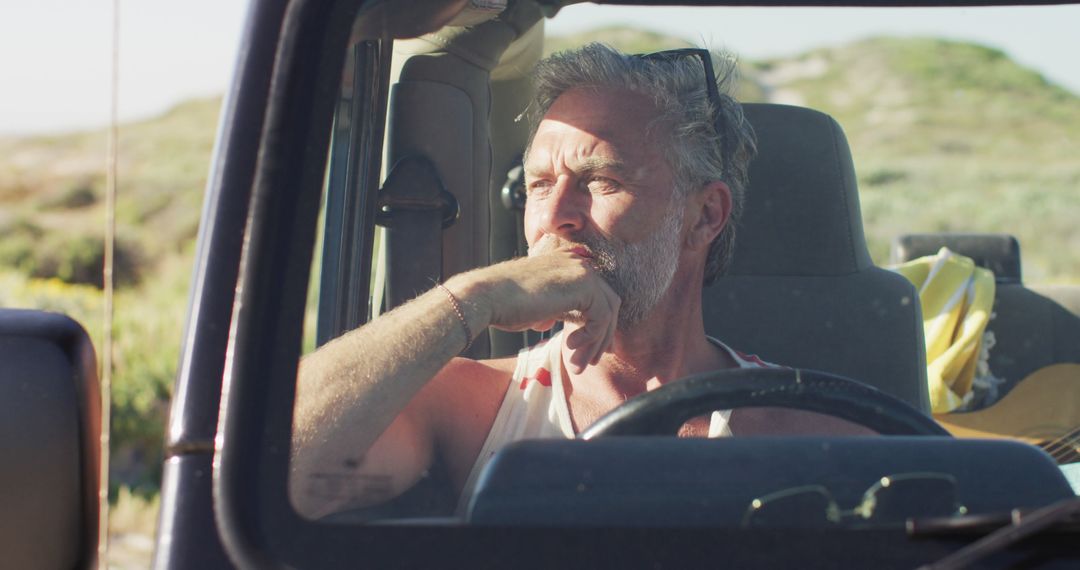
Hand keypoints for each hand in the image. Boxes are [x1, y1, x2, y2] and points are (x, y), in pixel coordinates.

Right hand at [447, 247, 620, 372]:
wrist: (485, 297)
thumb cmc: (502, 305)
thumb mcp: (536, 309)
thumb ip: (555, 312)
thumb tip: (561, 328)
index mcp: (567, 264)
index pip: (596, 294)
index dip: (598, 323)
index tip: (590, 349)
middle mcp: (578, 263)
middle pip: (608, 302)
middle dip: (602, 336)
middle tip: (591, 361)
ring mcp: (582, 270)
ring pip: (608, 311)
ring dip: (595, 342)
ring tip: (578, 365)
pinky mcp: (583, 284)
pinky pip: (601, 316)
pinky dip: (591, 336)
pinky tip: (570, 347)